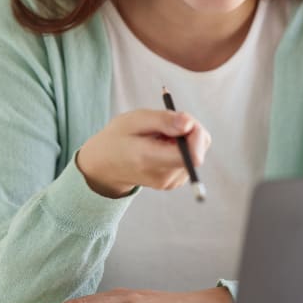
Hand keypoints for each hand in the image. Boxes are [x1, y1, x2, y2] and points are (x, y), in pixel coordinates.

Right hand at [76, 109, 211, 197]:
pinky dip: (182, 146)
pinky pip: (190, 158)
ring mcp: (170, 182)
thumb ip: (163, 120)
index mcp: (150, 161)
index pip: (193, 155)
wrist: (104, 165)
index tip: (183, 119)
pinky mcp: (174, 182)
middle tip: (169, 122)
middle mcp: (164, 177)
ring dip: (185, 138)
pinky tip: (163, 144)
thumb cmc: (118, 138)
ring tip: (160, 135)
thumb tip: (189, 124)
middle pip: (198, 152)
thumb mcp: (134, 120)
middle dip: (190, 131)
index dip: (196, 133)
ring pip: (196, 153)